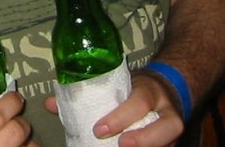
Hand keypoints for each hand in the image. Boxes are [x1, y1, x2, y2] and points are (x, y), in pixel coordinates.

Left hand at [43, 75, 183, 146]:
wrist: (167, 89)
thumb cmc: (133, 88)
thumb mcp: (115, 84)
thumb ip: (86, 94)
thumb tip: (50, 104)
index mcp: (148, 90)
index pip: (138, 102)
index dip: (120, 117)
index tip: (98, 130)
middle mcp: (166, 109)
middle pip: (167, 125)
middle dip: (144, 139)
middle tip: (120, 146)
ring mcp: (173, 127)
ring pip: (172, 139)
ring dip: (150, 146)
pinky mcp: (173, 140)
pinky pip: (168, 146)